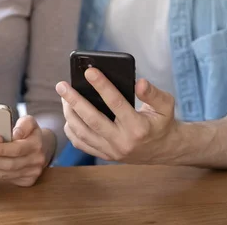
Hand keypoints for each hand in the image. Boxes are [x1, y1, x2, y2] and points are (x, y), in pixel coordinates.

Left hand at [0, 115, 53, 186]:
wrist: (40, 146)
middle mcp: (36, 161)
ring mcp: (31, 173)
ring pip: (4, 174)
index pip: (17, 149)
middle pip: (9, 164)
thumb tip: (15, 134)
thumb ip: (23, 124)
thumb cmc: (28, 131)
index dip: (2, 150)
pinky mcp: (26, 181)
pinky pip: (4, 179)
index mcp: (36, 144)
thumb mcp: (29, 122)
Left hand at [56, 67, 178, 163]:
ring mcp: (112, 151)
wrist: (164, 150)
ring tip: (63, 97)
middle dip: (74, 100)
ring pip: (83, 133)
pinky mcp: (105, 155)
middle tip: (61, 85)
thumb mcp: (166, 105)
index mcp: (138, 127)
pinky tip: (68, 115)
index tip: (89, 71)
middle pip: (92, 119)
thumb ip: (153, 93)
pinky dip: (71, 130)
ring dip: (69, 114)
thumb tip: (139, 83)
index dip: (102, 85)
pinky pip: (82, 144)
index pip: (116, 103)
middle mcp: (123, 141)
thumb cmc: (162, 122)